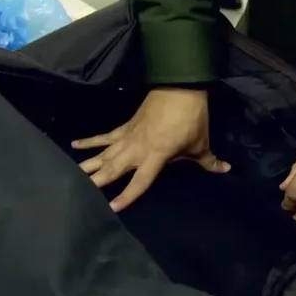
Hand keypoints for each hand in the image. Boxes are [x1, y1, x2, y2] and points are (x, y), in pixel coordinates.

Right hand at [72, 87, 229, 211]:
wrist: (180, 87)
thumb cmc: (191, 119)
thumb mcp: (201, 143)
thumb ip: (209, 161)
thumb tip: (226, 169)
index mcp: (155, 157)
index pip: (139, 182)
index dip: (126, 195)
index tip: (112, 209)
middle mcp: (136, 149)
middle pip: (112, 169)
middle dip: (96, 182)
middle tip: (77, 193)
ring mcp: (127, 137)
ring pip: (103, 155)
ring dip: (87, 166)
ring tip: (69, 176)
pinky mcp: (125, 126)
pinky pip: (104, 137)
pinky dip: (89, 141)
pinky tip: (73, 145)